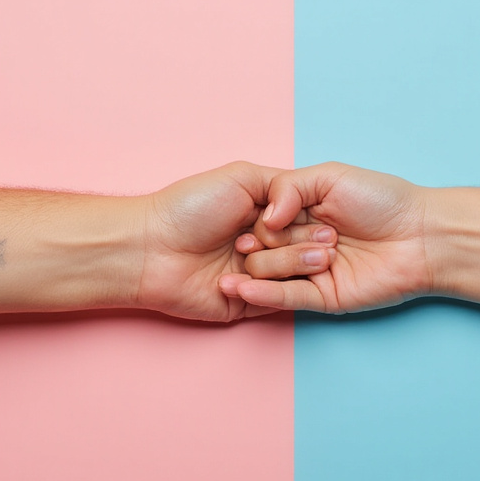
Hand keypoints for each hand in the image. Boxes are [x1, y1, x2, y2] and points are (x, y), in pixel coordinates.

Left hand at [138, 162, 336, 321]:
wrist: (150, 248)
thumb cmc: (190, 207)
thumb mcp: (241, 177)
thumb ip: (281, 185)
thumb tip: (308, 201)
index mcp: (263, 215)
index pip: (303, 222)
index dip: (315, 225)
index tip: (329, 226)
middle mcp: (262, 245)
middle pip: (302, 251)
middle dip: (310, 246)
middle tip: (324, 244)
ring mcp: (254, 275)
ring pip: (292, 277)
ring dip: (291, 265)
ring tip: (294, 258)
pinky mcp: (245, 303)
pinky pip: (272, 302)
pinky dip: (271, 290)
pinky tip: (257, 275)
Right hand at [218, 162, 432, 312]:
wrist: (422, 235)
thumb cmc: (383, 200)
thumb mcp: (330, 177)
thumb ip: (289, 187)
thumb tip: (265, 217)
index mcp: (300, 214)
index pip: (262, 221)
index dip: (260, 222)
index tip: (265, 221)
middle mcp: (300, 243)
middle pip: (261, 248)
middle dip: (272, 242)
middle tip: (301, 236)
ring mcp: (310, 273)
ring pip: (270, 273)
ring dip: (274, 264)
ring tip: (304, 257)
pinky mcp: (323, 298)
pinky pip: (287, 299)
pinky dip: (264, 294)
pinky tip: (244, 288)